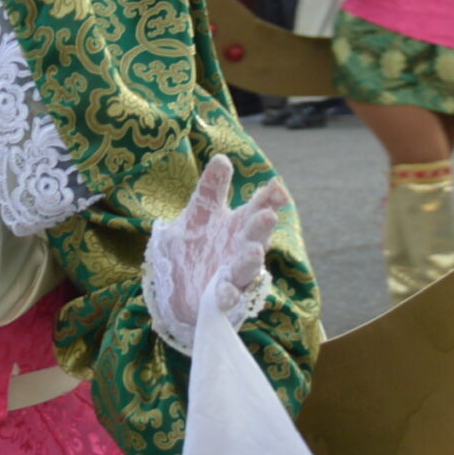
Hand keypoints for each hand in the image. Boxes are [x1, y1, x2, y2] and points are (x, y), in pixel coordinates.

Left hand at [143, 154, 288, 355]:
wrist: (177, 286)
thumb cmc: (194, 245)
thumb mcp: (197, 214)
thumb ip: (210, 190)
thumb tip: (222, 157)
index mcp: (239, 224)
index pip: (259, 206)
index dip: (270, 197)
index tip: (276, 186)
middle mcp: (242, 248)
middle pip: (257, 236)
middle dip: (262, 227)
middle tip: (267, 215)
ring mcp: (233, 274)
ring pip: (247, 268)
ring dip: (251, 260)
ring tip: (253, 251)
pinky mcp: (220, 297)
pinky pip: (228, 297)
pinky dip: (227, 295)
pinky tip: (223, 292)